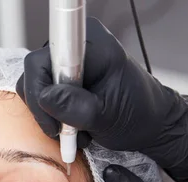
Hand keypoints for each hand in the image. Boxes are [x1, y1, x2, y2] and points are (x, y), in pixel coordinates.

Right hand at [17, 17, 187, 181]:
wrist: (152, 123)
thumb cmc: (139, 116)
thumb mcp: (107, 118)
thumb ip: (76, 107)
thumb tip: (45, 97)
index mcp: (91, 44)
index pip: (42, 62)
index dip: (41, 92)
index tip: (56, 121)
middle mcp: (78, 45)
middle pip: (35, 73)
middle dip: (46, 108)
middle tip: (65, 131)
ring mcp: (71, 61)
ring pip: (38, 87)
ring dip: (51, 115)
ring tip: (75, 130)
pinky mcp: (67, 76)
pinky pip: (45, 93)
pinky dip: (56, 114)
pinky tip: (74, 125)